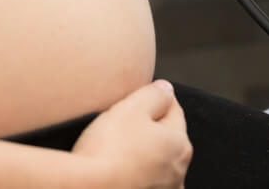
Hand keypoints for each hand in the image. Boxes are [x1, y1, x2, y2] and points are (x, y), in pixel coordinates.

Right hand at [72, 80, 191, 188]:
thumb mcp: (132, 107)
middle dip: (150, 126)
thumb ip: (155, 94)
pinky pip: (145, 180)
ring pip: (156, 160)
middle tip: (124, 120)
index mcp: (180, 143)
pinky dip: (137, 173)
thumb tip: (166, 89)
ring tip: (119, 147)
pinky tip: (121, 169)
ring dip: (144, 152)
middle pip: (166, 136)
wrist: (89, 187)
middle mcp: (178, 170)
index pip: (173, 108)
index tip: (138, 95)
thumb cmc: (109, 149)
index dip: (154, 97)